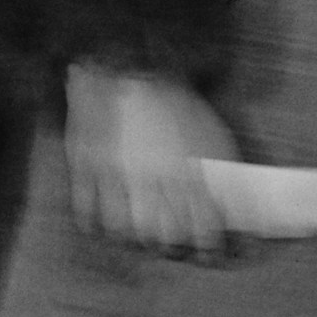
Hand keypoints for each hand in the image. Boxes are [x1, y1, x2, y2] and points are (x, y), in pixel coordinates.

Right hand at [67, 64, 239, 258]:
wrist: (126, 63)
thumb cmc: (172, 100)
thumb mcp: (211, 135)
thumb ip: (220, 176)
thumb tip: (229, 212)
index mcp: (190, 171)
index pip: (204, 229)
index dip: (208, 248)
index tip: (209, 253)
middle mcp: (154, 178)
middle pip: (164, 236)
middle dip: (171, 246)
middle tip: (173, 245)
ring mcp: (117, 174)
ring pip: (126, 231)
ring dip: (135, 240)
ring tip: (141, 237)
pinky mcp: (87, 167)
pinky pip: (88, 212)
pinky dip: (97, 225)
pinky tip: (107, 225)